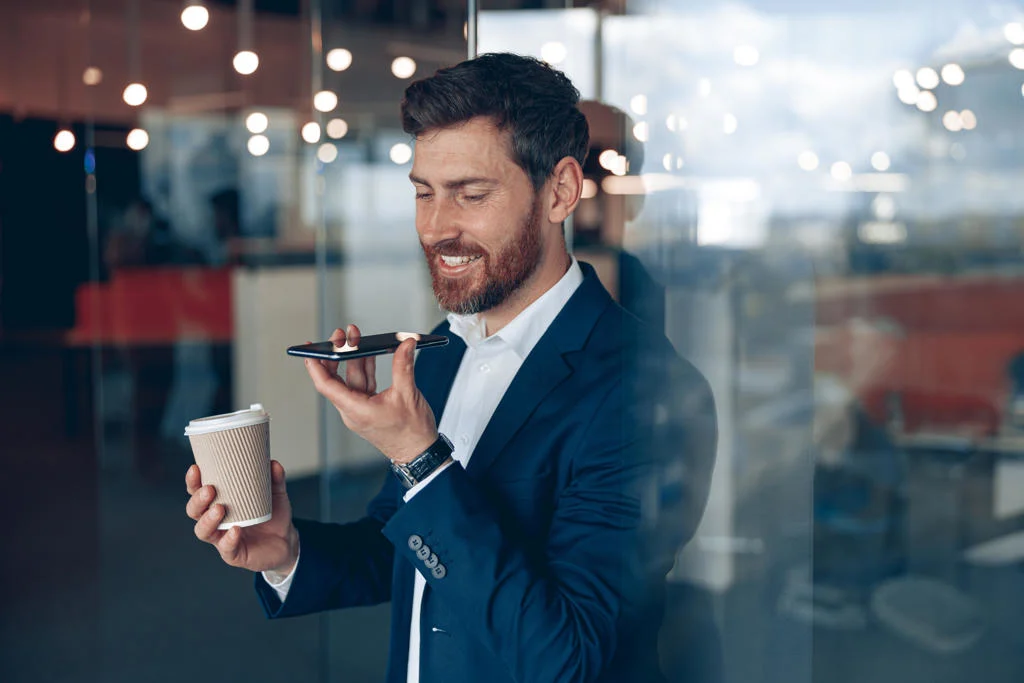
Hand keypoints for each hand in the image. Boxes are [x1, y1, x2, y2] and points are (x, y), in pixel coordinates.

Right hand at [185, 461, 298, 574]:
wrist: (286, 540)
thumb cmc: (273, 514)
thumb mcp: (276, 493)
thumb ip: (275, 479)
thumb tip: (272, 463)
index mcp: (220, 502)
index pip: (198, 492)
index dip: (193, 482)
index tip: (195, 469)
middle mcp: (216, 521)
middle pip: (195, 511)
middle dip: (198, 500)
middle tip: (210, 489)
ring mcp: (222, 538)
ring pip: (203, 531)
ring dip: (208, 520)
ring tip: (219, 509)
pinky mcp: (234, 554)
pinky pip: (227, 548)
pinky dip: (229, 539)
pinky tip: (236, 530)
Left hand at [305, 324, 436, 462]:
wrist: (419, 452)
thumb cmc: (411, 433)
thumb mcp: (407, 394)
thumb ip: (403, 365)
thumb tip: (405, 344)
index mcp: (356, 410)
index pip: (326, 385)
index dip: (315, 365)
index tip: (311, 349)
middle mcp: (353, 411)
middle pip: (336, 379)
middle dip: (338, 354)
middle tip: (342, 334)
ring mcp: (360, 410)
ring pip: (350, 379)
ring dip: (354, 359)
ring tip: (357, 338)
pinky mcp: (368, 408)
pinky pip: (361, 385)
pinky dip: (365, 368)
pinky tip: (369, 354)